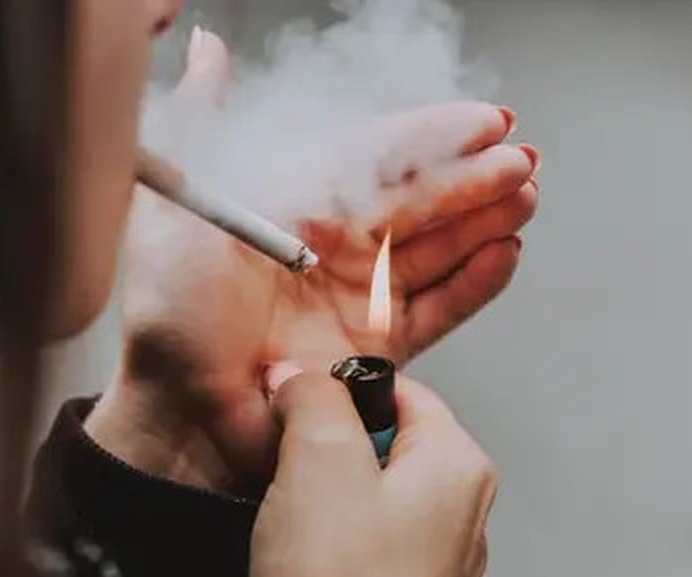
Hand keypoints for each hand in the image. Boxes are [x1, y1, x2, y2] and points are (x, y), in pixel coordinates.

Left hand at [86, 29, 537, 493]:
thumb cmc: (167, 312)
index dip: (430, 136)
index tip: (482, 119)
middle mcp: (332, 245)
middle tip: (519, 159)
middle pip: (417, 201)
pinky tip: (505, 253)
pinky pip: (438, 309)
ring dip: (483, 221)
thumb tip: (208, 50)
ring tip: (524, 197)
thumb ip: (202, 121)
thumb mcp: (179, 203)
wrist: (178, 410)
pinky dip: (475, 283)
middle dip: (472, 176)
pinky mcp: (376, 348)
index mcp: (294, 201)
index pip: (375, 155)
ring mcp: (357, 296)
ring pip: (437, 249)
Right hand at [249, 367, 497, 576]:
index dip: (338, 392)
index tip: (298, 410)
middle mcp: (465, 514)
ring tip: (296, 527)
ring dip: (323, 500)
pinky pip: (364, 548)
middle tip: (292, 473)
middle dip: (327, 449)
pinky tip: (305, 567)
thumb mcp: (317, 458)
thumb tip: (302, 374)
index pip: (401, 390)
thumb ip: (313, 395)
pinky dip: (330, 547)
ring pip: (370, 496)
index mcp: (460, 467)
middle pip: (385, 443)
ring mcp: (440, 565)